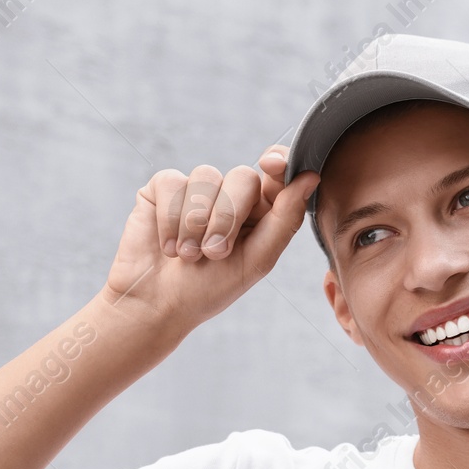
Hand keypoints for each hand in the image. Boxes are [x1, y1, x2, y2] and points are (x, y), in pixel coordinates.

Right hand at [102, 144, 318, 329]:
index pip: (277, 173)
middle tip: (215, 253)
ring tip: (188, 256)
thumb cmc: (209, 289)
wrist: (157, 305)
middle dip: (229, 215)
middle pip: (243, 176)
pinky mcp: (163, 188)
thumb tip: (311, 176)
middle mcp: (230, 196)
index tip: (271, 165)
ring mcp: (196, 190)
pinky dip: (171, 219)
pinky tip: (168, 247)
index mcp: (260, 213)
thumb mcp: (257, 260)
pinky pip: (173, 181)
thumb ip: (285, 218)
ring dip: (196, 223)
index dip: (278, 163)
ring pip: (207, 176)